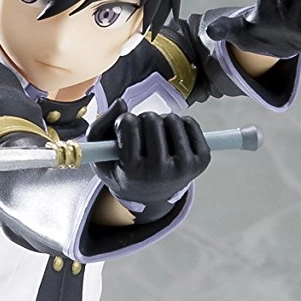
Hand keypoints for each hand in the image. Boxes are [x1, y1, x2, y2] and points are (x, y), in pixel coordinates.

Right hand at [85, 103, 209, 215]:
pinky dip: (181, 124)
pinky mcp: (201, 160)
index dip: (123, 122)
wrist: (150, 197)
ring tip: (157, 138)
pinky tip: (172, 138)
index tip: (124, 134)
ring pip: (172, 119)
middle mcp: (161, 171)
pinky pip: (191, 123)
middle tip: (142, 136)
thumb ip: (99, 126)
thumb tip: (121, 103)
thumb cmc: (124, 172)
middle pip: (152, 119)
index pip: (128, 123)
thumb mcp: (100, 156)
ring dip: (162, 122)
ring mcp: (184, 167)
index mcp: (134, 172)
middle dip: (143, 120)